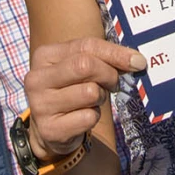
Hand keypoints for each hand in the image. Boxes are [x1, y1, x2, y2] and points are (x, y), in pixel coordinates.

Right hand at [24, 37, 145, 158]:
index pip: (86, 46)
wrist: (52, 128)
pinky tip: (83, 117)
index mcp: (44, 56)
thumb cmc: (72, 89)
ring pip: (90, 92)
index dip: (115, 53)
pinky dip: (93, 117)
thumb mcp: (82, 68)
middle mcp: (36, 79)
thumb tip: (137, 61)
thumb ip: (105, 58)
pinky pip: (88, 118)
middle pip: (85, 65)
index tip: (138, 62)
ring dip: (100, 98)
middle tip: (112, 84)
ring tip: (92, 101)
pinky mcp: (49, 129)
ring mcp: (40, 105)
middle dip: (108, 74)